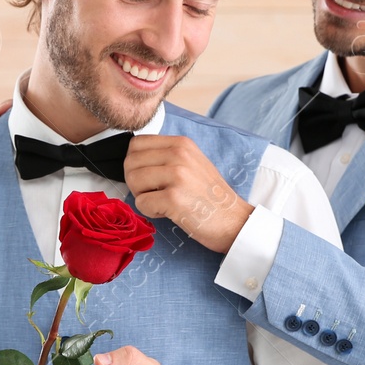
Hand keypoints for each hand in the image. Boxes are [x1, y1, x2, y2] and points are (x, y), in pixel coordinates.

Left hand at [124, 134, 253, 253]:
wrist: (233, 221)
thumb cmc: (209, 197)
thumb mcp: (192, 164)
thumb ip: (166, 156)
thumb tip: (133, 160)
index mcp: (181, 143)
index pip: (136, 143)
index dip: (135, 163)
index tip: (150, 177)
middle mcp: (179, 154)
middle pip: (130, 162)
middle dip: (135, 182)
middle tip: (154, 193)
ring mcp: (177, 175)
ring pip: (133, 180)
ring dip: (142, 196)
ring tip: (163, 202)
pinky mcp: (174, 198)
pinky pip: (141, 203)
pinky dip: (150, 212)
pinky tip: (169, 212)